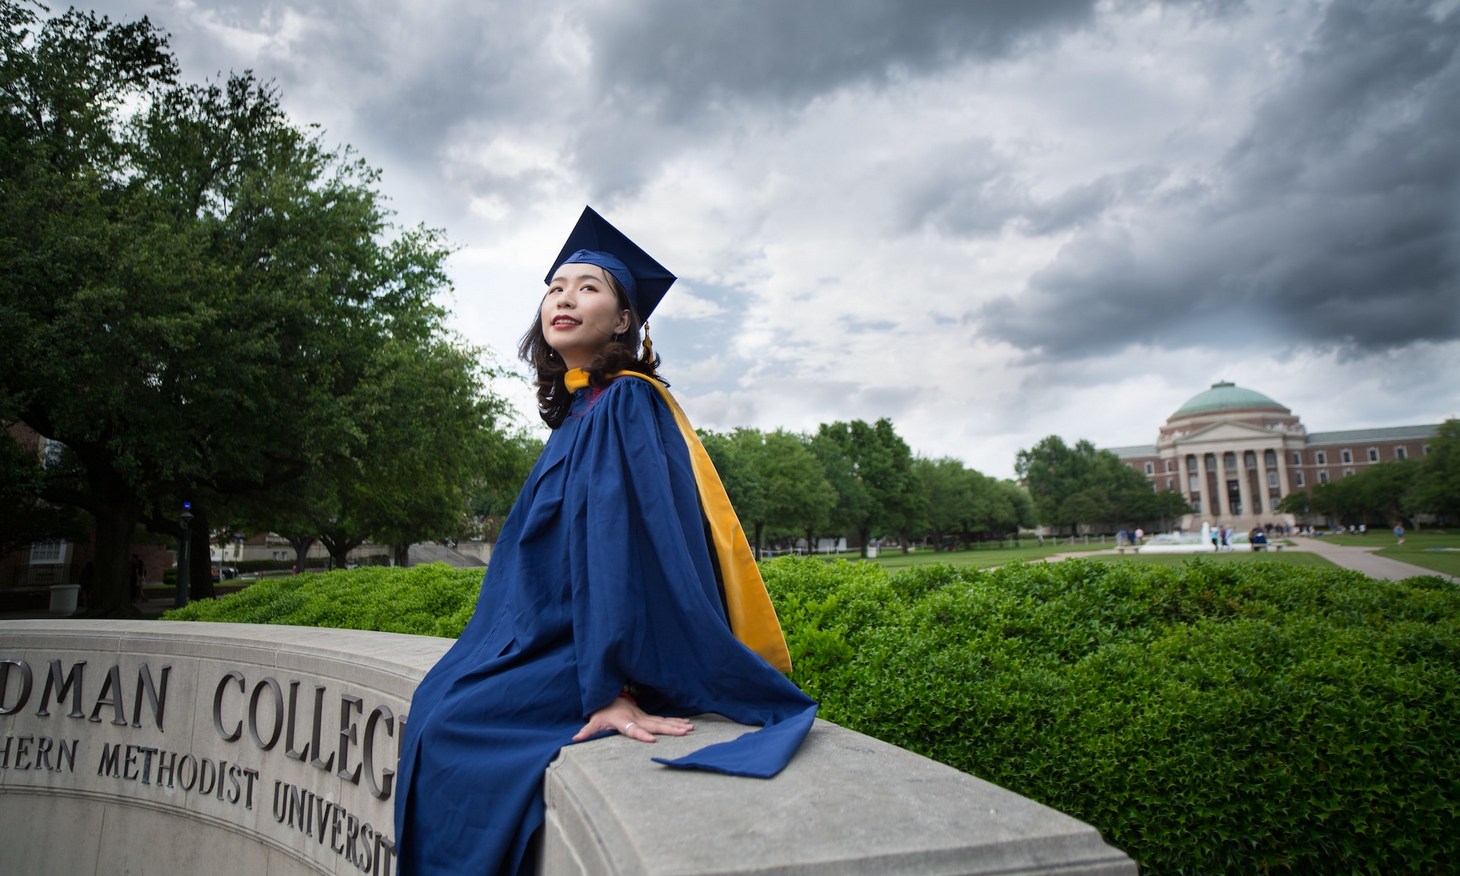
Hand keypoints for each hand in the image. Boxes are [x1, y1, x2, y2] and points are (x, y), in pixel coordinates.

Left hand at [572, 695, 693, 743]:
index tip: (652, 739)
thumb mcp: (593, 721)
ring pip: (662, 721)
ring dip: (677, 725)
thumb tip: (575, 739)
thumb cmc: (602, 711)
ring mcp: (644, 717)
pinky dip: (676, 721)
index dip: (642, 734)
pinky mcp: (649, 717)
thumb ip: (587, 731)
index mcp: (624, 721)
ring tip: (690, 728)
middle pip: (655, 724)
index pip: (634, 729)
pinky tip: (688, 724)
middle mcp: (637, 718)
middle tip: (684, 732)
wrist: (610, 697)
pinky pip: (664, 719)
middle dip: (670, 729)